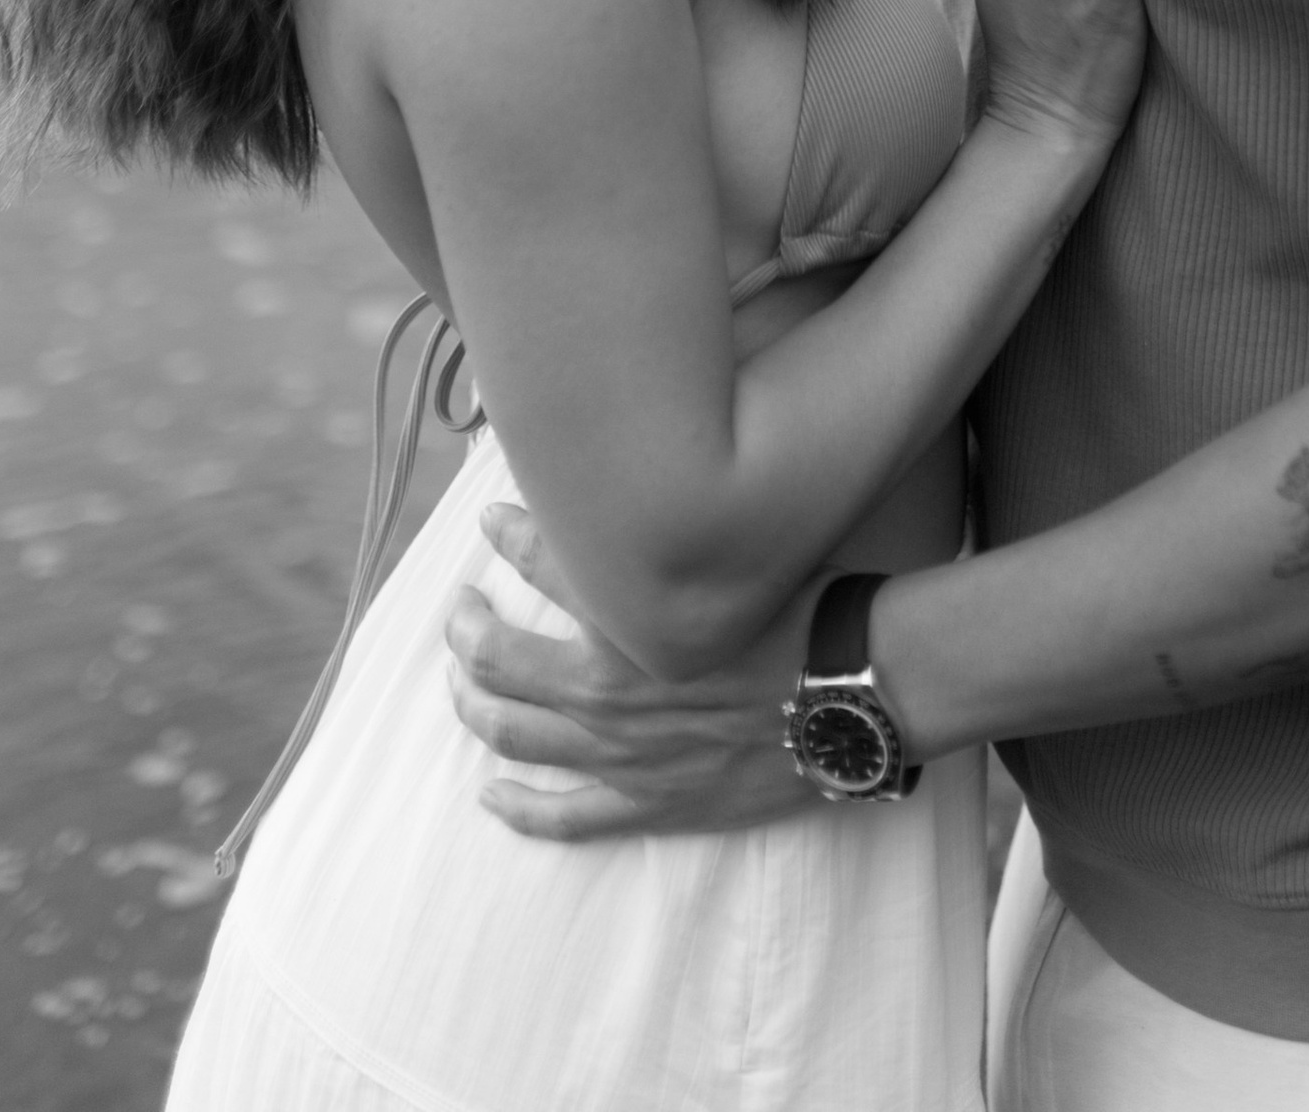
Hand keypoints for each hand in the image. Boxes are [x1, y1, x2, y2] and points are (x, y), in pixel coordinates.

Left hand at [445, 501, 815, 837]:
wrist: (849, 692)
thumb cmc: (798, 611)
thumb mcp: (726, 552)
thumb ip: (670, 528)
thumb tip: (637, 490)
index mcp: (621, 619)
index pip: (537, 561)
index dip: (506, 534)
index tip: (491, 521)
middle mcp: (605, 688)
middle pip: (497, 659)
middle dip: (466, 628)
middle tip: (460, 609)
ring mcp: (621, 753)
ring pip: (514, 735)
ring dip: (473, 707)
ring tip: (459, 684)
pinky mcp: (648, 801)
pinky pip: (566, 818)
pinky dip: (520, 809)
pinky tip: (491, 796)